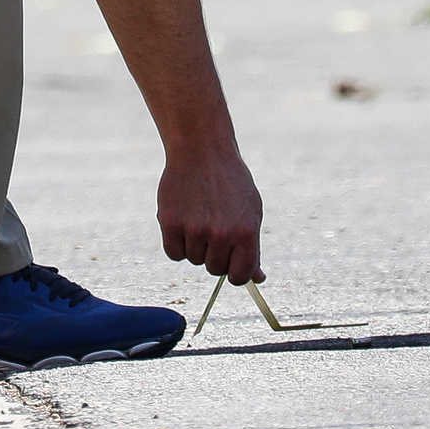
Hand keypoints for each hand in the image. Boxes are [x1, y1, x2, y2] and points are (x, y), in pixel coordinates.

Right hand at [159, 148, 263, 284]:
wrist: (201, 150)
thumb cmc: (230, 182)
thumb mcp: (251, 211)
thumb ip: (252, 247)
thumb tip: (257, 279)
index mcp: (246, 232)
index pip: (240, 275)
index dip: (235, 273)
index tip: (230, 265)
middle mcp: (222, 234)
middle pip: (215, 269)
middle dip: (214, 255)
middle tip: (213, 228)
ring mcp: (195, 229)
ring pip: (193, 260)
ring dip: (195, 245)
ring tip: (199, 216)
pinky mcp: (171, 223)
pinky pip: (174, 253)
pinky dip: (177, 243)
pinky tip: (183, 220)